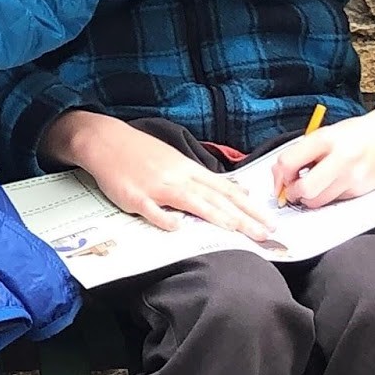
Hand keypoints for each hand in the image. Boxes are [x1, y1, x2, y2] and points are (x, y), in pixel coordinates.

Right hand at [44, 110, 271, 238]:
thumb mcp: (175, 160)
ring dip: (216, 217)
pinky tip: (178, 228)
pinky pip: (151, 209)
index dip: (250, 207)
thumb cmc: (139, 152)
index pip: (226, 190)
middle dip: (243, 217)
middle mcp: (177, 177)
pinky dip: (164, 218)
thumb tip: (234, 190)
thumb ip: (202, 178)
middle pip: (215, 199)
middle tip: (265, 234)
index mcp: (188, 169)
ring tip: (237, 231)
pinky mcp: (134, 196)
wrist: (104, 140)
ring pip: (191, 202)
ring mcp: (156, 186)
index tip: (270, 221)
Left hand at [271, 104, 374, 208]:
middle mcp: (341, 158)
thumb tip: (280, 176)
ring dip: (310, 199)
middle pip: (305, 189)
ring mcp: (354, 177)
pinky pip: (337, 201)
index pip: (289, 162)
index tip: (281, 179)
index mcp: (326, 139)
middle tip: (293, 191)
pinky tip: (333, 185)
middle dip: (294, 194)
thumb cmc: (355, 134)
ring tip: (313, 187)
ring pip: (320, 201)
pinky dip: (329, 197)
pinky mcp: (364, 190)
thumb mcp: (324, 133)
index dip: (279, 175)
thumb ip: (302, 152)